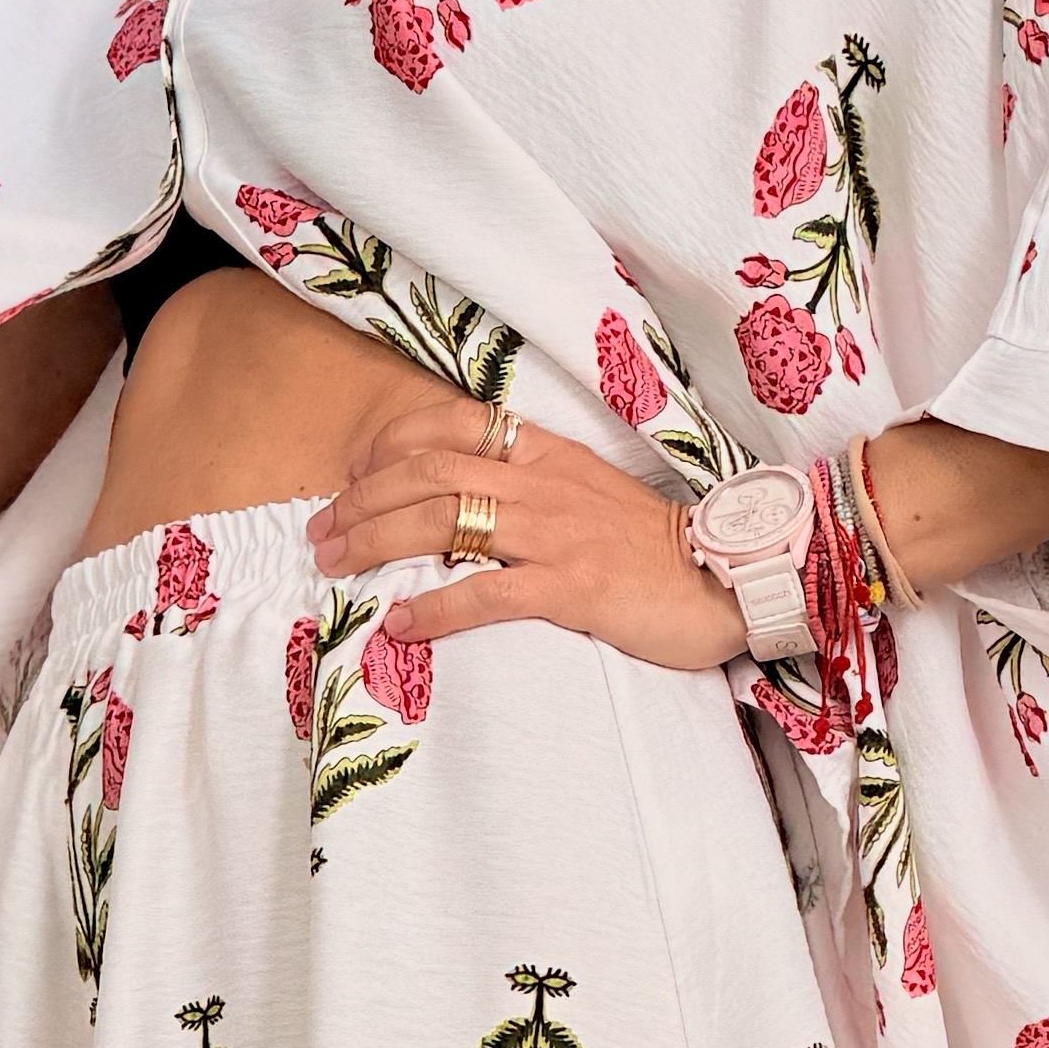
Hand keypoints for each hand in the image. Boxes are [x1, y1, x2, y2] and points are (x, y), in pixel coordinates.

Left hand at [309, 387, 741, 667]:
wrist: (726, 578)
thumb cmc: (652, 547)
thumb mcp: (588, 493)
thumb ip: (530, 486)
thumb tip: (459, 502)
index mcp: (547, 455)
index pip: (454, 423)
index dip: (391, 443)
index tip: (354, 473)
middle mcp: (544, 484)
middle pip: (430, 472)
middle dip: (362, 498)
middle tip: (322, 531)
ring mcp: (557, 534)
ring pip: (445, 520)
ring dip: (377, 543)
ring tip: (337, 567)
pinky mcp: (573, 588)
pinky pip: (487, 593)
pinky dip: (434, 609)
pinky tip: (399, 624)